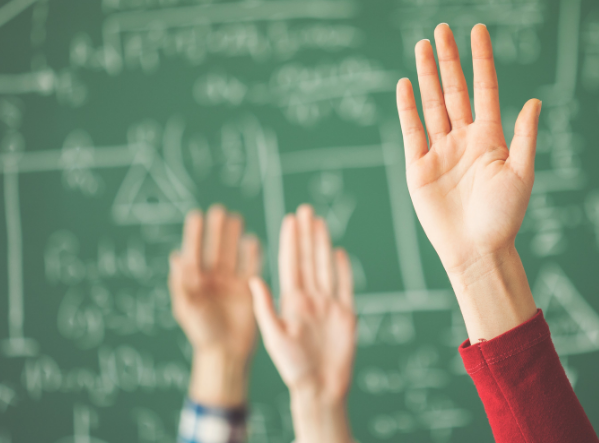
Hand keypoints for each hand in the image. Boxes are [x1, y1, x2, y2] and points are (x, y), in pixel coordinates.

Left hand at [169, 205, 260, 406]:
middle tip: (219, 211)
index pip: (194, 253)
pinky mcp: (248, 291)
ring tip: (236, 219)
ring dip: (233, 238)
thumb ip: (181, 283)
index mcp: (195, 283)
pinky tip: (252, 240)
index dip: (195, 235)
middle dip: (216, 231)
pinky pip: (251, 267)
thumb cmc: (202, 333)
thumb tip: (176, 256)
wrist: (226, 353)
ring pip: (232, 255)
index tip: (197, 216)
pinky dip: (252, 254)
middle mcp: (213, 281)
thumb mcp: (186, 308)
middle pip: (215, 249)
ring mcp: (231, 284)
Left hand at [249, 205, 354, 442]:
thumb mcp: (274, 337)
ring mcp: (328, 305)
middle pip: (308, 259)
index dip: (290, 241)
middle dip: (306, 234)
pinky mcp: (346, 315)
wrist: (322, 388)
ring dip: (322, 244)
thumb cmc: (294, 368)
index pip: (290, 264)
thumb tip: (252, 280)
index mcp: (291, 302)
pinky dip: (343, 269)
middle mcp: (309, 299)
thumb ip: (265, 308)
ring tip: (319, 222)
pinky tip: (338, 252)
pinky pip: (344, 286)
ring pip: (325, 267)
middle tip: (304, 209)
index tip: (288, 219)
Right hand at [396, 23, 538, 341]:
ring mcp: (440, 151)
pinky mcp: (418, 167)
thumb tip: (534, 101)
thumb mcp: (522, 174)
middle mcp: (464, 140)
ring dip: (427, 75)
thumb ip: (524, 137)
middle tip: (442, 29)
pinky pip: (412, 130)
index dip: (481, 60)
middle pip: (454, 91)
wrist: (476, 251)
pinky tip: (405, 84)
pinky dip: (408, 107)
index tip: (478, 30)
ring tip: (422, 45)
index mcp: (490, 138)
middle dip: (449, 60)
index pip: (484, 89)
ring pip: (432, 104)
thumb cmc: (504, 217)